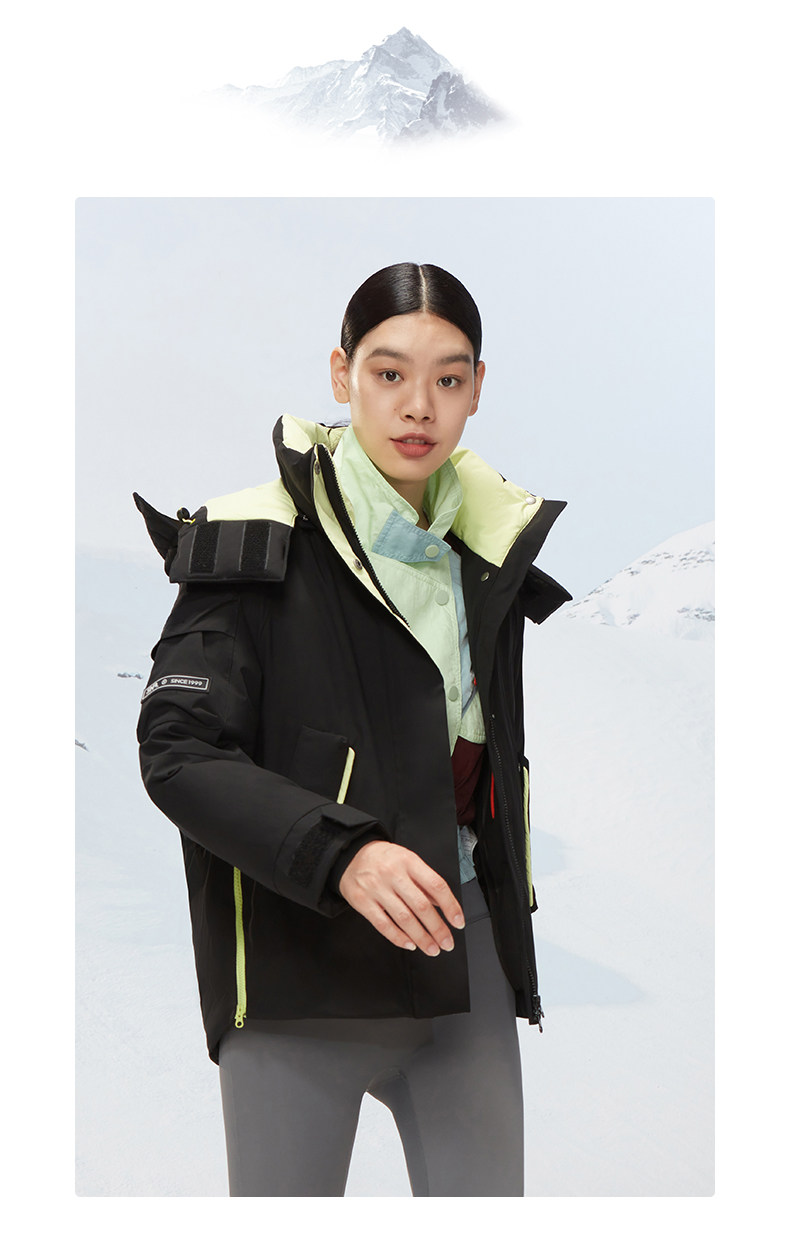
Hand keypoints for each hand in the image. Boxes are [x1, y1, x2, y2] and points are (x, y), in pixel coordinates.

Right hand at [338, 840, 464, 955]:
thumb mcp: (407, 860)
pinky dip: (398, 937)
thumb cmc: (384, 859)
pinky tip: (410, 944)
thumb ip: (424, 881)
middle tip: (447, 942)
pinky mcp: (362, 902)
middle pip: (421, 906)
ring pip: (404, 918)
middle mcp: (393, 874)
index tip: (458, 922)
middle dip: (438, 928)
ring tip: (432, 948)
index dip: (450, 906)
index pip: (436, 885)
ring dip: (421, 937)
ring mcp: (376, 888)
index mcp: (409, 861)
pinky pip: (383, 925)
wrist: (350, 856)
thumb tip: (443, 905)